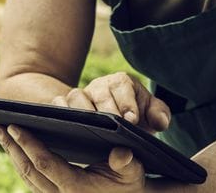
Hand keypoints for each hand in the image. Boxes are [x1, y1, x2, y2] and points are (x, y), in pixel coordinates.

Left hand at [0, 124, 144, 192]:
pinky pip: (30, 179)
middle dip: (12, 146)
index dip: (28, 144)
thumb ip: (127, 163)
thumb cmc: (130, 184)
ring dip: (12, 153)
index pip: (45, 164)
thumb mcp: (133, 173)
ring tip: (0, 133)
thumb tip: (121, 153)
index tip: (14, 126)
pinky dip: (20, 161)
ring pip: (26, 175)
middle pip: (28, 170)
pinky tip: (14, 146)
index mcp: (76, 189)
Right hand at [52, 72, 170, 132]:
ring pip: (74, 97)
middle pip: (98, 93)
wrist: (113, 123)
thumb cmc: (135, 117)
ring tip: (91, 131)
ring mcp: (78, 96)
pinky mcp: (63, 108)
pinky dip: (58, 115)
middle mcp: (97, 86)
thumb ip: (160, 115)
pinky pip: (55, 106)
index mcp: (120, 82)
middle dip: (106, 110)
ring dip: (82, 113)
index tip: (131, 120)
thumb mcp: (151, 115)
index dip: (126, 102)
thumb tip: (160, 122)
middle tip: (114, 128)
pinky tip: (67, 132)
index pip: (121, 86)